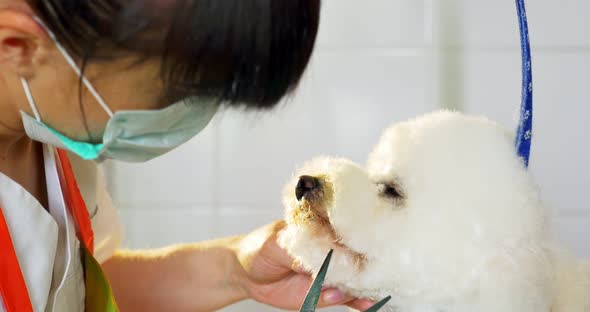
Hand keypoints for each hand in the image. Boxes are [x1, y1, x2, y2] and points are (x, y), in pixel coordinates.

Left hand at [235, 220, 374, 310]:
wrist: (247, 274)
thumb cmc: (261, 247)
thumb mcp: (274, 243)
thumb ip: (297, 249)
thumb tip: (321, 256)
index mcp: (322, 230)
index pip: (347, 232)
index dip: (362, 238)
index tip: (375, 246)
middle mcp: (332, 250)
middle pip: (357, 258)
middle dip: (370, 267)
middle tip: (381, 276)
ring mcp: (330, 272)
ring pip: (355, 280)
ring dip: (366, 288)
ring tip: (373, 296)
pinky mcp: (326, 292)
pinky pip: (345, 298)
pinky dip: (356, 302)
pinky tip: (365, 305)